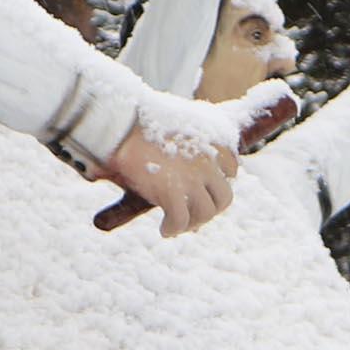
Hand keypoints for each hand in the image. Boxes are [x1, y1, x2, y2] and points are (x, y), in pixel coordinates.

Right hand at [98, 120, 239, 236]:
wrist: (119, 124)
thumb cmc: (139, 119)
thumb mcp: (175, 121)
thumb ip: (187, 140)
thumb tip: (183, 161)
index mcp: (212, 137)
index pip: (231, 167)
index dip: (216, 183)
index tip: (202, 190)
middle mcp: (209, 158)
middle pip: (224, 196)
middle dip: (209, 208)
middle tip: (192, 214)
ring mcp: (193, 177)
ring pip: (206, 213)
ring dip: (192, 223)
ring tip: (176, 224)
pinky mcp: (172, 192)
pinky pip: (180, 221)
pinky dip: (173, 228)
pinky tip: (164, 230)